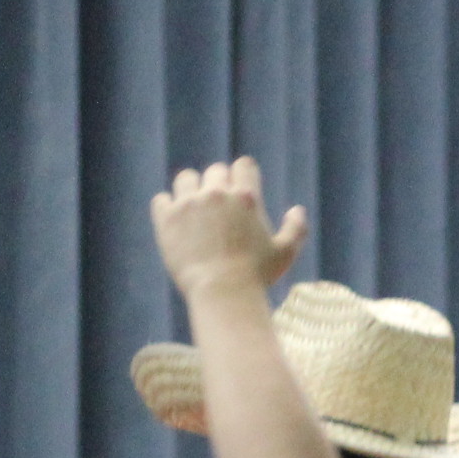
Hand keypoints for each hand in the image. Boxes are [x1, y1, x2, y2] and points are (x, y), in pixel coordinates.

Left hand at [151, 158, 308, 300]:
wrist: (222, 292)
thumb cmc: (257, 275)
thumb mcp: (286, 253)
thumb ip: (296, 228)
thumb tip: (297, 210)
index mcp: (247, 197)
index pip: (244, 165)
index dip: (244, 174)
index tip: (241, 188)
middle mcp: (216, 193)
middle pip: (215, 171)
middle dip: (219, 184)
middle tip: (219, 207)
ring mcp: (189, 203)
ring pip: (186, 179)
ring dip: (191, 189)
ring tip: (194, 210)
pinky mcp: (167, 218)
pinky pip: (161, 199)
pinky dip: (167, 207)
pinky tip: (175, 221)